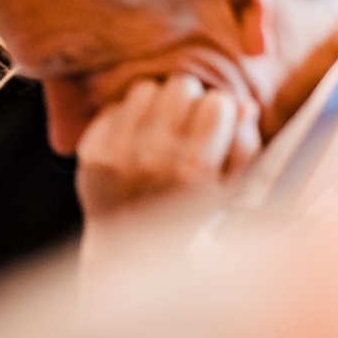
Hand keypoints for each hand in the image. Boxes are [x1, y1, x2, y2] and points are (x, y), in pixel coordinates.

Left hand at [76, 73, 256, 226]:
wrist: (129, 251)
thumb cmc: (188, 215)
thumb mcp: (230, 191)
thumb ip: (245, 147)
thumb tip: (243, 105)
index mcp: (196, 167)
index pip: (218, 102)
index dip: (218, 113)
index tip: (212, 129)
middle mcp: (156, 158)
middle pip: (182, 85)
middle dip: (188, 102)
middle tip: (184, 125)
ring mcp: (119, 154)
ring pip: (145, 89)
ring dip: (155, 105)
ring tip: (157, 130)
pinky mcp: (91, 153)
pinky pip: (113, 108)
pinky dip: (125, 119)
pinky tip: (132, 142)